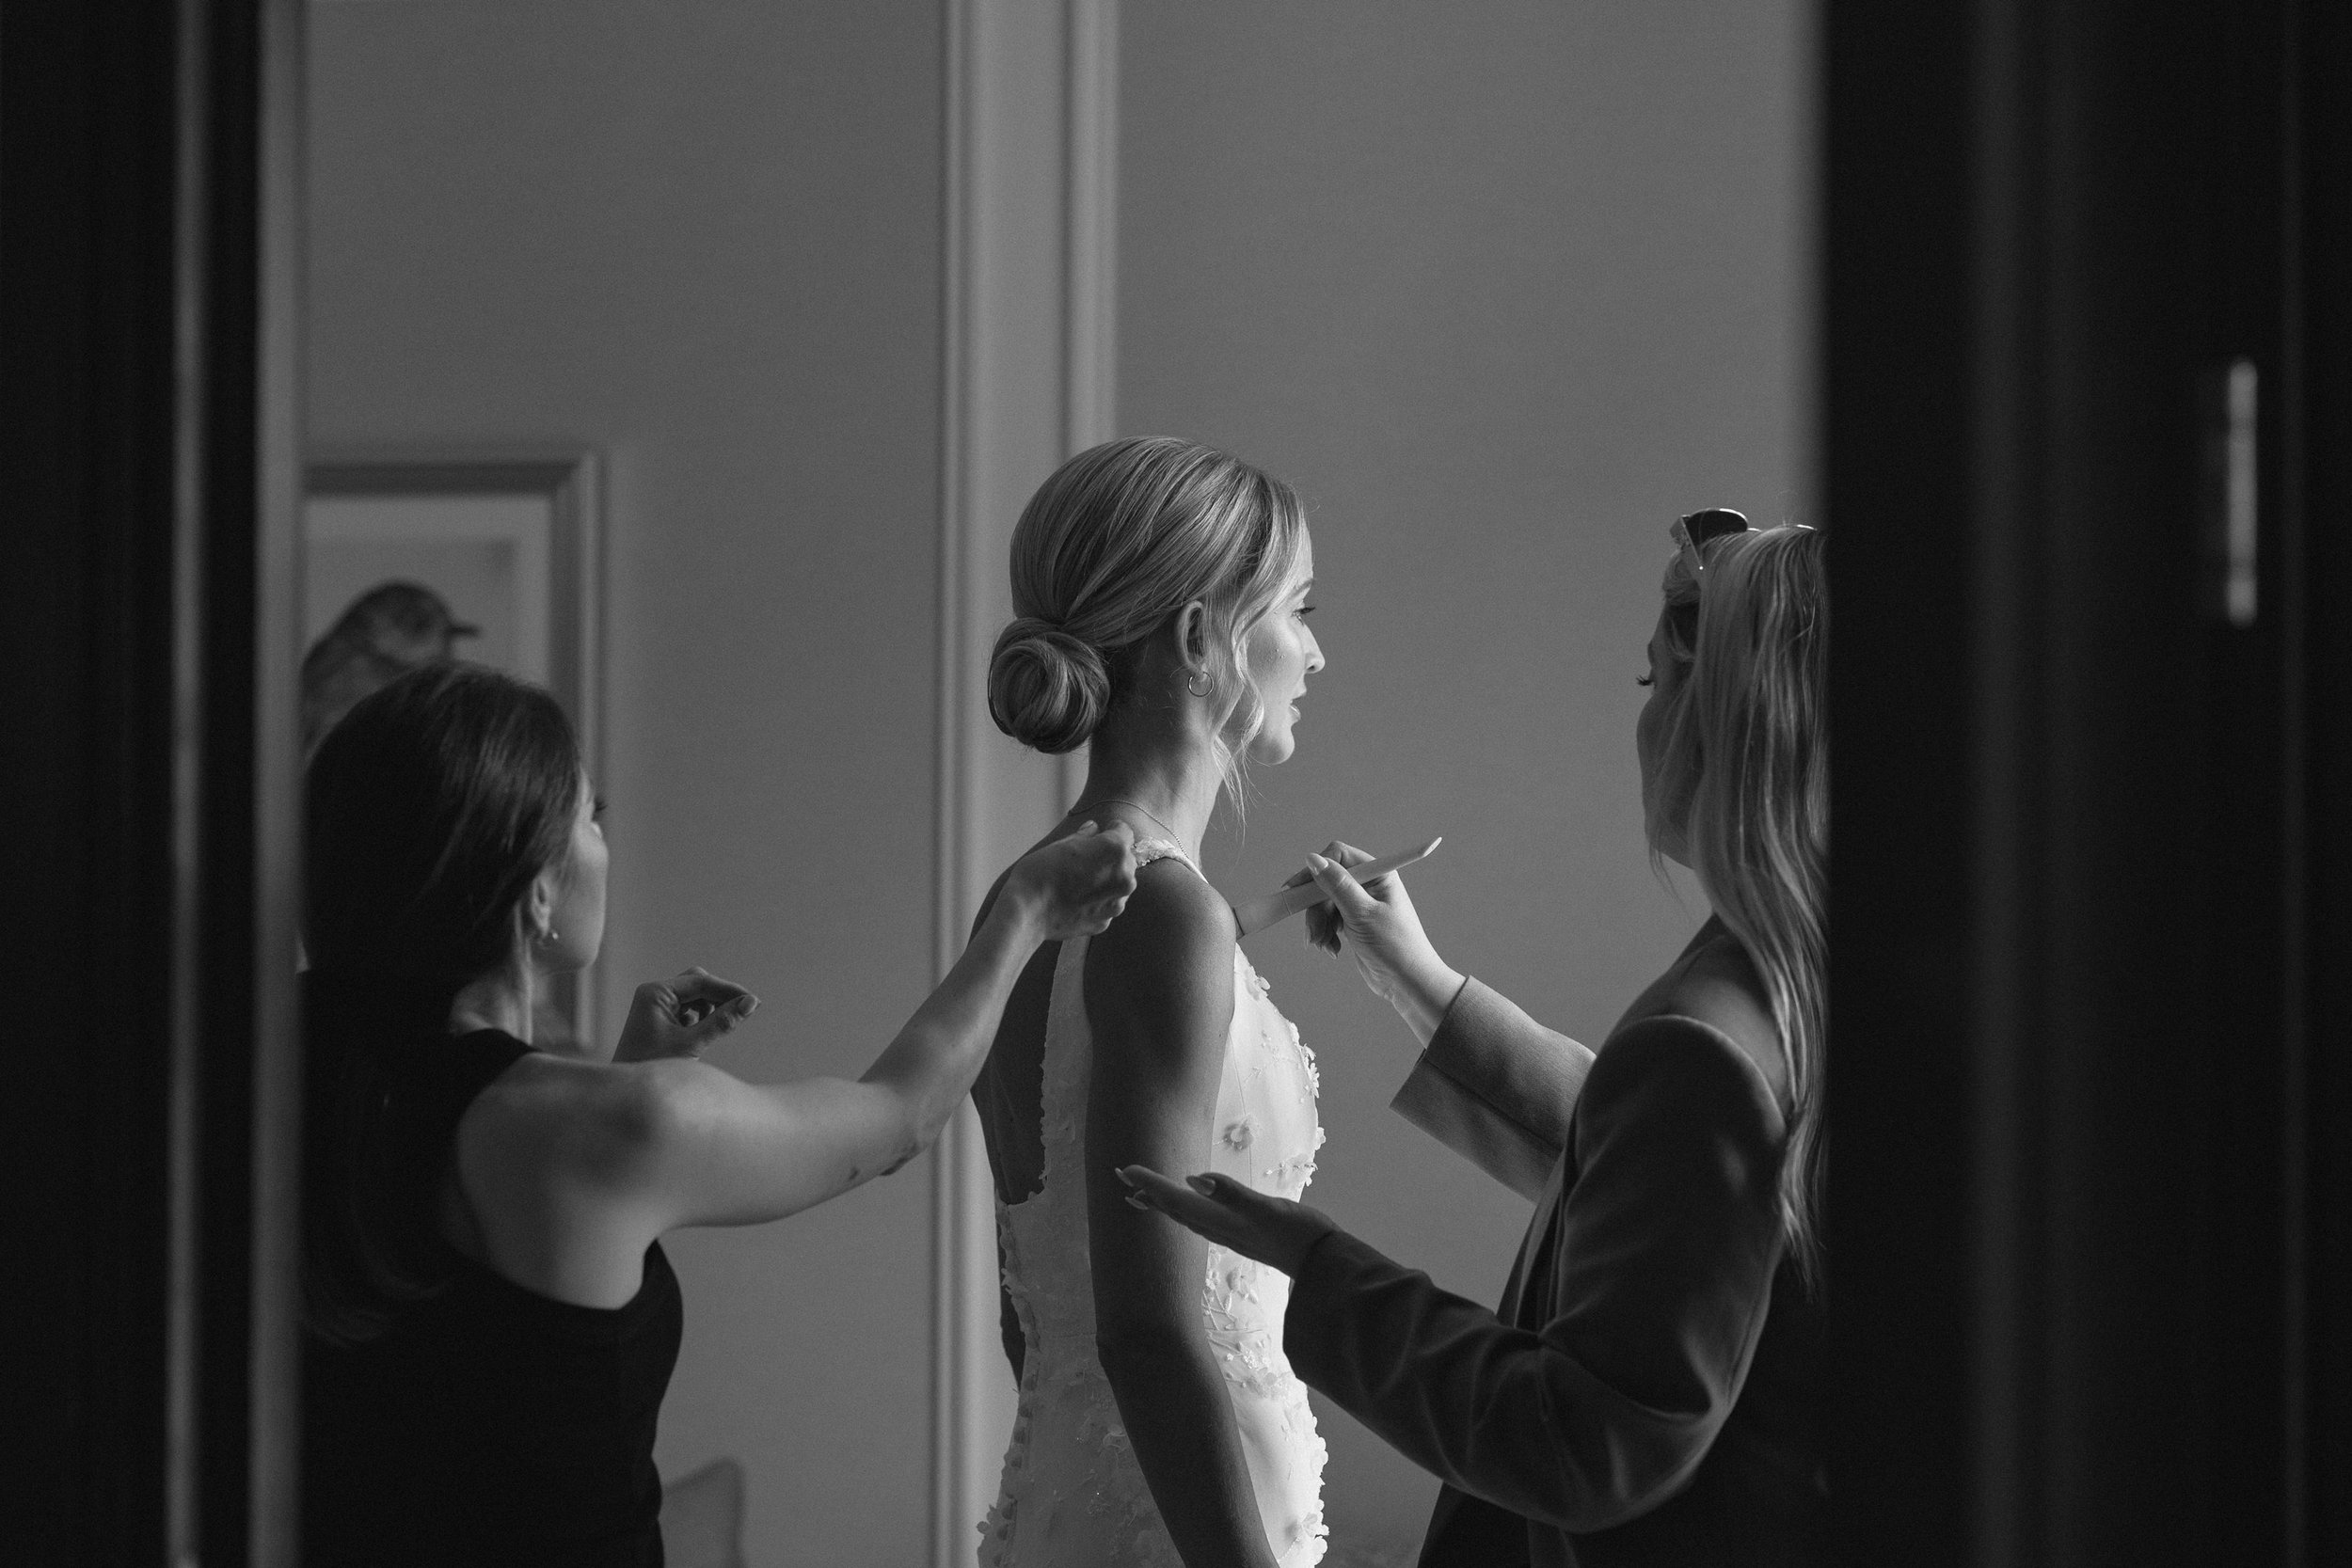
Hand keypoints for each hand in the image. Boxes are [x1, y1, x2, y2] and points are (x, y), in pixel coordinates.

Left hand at [613, 967, 757, 1062]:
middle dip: (720, 996)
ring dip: (711, 1007)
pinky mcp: (659, 1018)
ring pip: (694, 995)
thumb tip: (751, 1003)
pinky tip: (704, 1033)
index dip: (729, 991)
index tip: (754, 1003)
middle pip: (698, 983)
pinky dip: (701, 1016)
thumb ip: (722, 1022)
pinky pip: (687, 1008)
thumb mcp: (691, 1044)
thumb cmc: (652, 1067)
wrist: (625, 1093)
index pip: (700, 982)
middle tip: (743, 1012)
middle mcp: (653, 994)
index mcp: (655, 993)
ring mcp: (655, 1005)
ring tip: (721, 1026)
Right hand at [1006, 820, 1138, 940]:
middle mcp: (1124, 877)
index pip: (1125, 832)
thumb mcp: (1061, 845)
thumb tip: (1093, 829)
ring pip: (1119, 884)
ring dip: (1107, 879)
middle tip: (1086, 859)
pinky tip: (1076, 899)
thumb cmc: (1041, 873)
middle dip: (1111, 857)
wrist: (1028, 913)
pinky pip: (1107, 904)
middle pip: (1126, 859)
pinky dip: (1097, 900)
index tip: (1101, 832)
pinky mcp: (1106, 921)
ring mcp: (1117, 903)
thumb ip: (1084, 837)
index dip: (1112, 830)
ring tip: (1080, 881)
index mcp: (1115, 850)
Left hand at [1116, 1166, 1336, 1275]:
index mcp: (1220, 1220)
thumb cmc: (1299, 1234)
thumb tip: (1194, 1180)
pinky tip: (1192, 1207)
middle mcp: (1219, 1229)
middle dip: (1148, 1194)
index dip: (1150, 1184)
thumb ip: (1233, 1195)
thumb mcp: (1268, 1209)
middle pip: (1174, 1210)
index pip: (1176, 1199)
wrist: (1323, 1265)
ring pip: (1186, 1217)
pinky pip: (1201, 1222)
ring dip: (1163, 1203)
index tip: (1124, 1170)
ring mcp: (1230, 1234)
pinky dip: (1186, 1211)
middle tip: (1121, 1178)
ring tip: (1143, 1195)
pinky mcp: (1242, 1236)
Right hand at [1290, 841, 1460, 1037]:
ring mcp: (1359, 904)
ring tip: (1324, 946)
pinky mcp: (1353, 922)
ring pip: (1323, 904)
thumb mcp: (1362, 913)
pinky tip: (1333, 949)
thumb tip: (1313, 859)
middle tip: (1313, 932)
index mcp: (1378, 874)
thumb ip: (1337, 885)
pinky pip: (1328, 920)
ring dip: (1319, 925)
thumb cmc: (1395, 947)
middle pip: (1326, 883)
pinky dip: (1325, 934)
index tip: (1296, 889)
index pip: (1338, 856)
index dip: (1315, 870)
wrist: (1407, 983)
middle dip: (1315, 909)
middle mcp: (1369, 885)